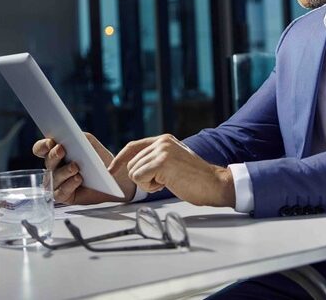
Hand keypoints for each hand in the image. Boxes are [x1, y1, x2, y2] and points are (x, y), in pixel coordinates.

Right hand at [32, 133, 135, 204]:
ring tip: (76, 167)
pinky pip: (60, 193)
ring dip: (64, 171)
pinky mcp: (64, 196)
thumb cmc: (101, 160)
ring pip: (52, 178)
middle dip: (53, 155)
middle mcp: (54, 168)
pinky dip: (69, 185)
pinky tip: (78, 179)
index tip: (51, 142)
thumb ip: (80, 138)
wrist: (116, 177)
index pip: (41, 149)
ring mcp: (57, 183)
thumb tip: (71, 137)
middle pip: (47, 162)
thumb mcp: (91, 144)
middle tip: (61, 150)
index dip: (43, 145)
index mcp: (57, 153)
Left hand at [108, 134, 234, 207]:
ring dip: (147, 183)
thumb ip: (155, 159)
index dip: (119, 159)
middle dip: (143, 178)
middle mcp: (162, 142)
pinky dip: (150, 187)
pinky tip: (167, 184)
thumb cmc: (196, 179)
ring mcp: (162, 151)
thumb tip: (133, 167)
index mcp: (165, 140)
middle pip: (131, 163)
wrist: (214, 184)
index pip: (133, 146)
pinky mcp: (162, 162)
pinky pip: (140, 179)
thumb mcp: (173, 162)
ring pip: (134, 172)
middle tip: (164, 180)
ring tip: (168, 181)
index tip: (111, 170)